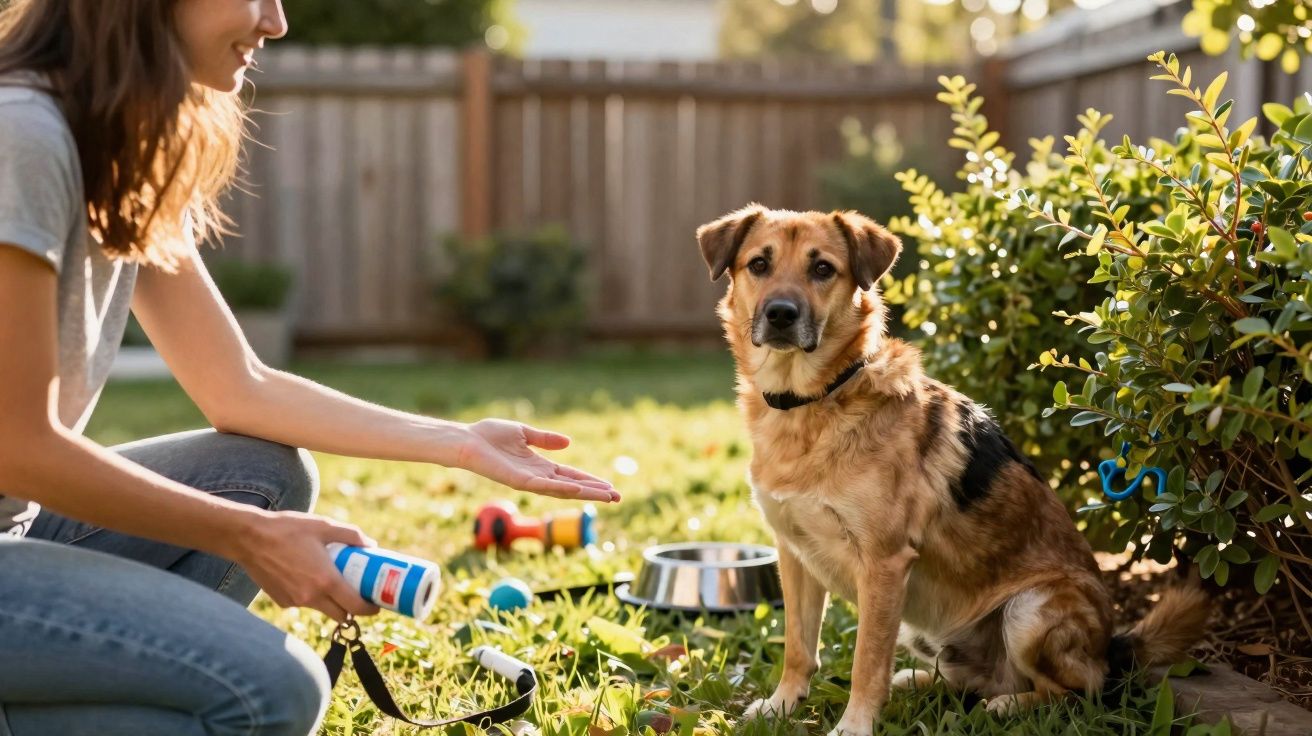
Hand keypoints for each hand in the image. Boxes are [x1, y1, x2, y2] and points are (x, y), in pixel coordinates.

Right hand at [228, 509, 381, 621]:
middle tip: (357, 593)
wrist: (249, 538)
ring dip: (330, 601)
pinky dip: (309, 595)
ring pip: (321, 609)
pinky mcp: (282, 601)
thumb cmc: (288, 529)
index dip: (369, 609)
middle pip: (340, 615)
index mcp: (326, 581)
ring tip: (330, 578)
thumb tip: (371, 545)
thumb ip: (351, 535)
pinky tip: (305, 575)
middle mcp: (311, 597)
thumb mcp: (324, 526)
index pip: (355, 607)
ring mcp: (295, 602)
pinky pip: (303, 603)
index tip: (376, 604)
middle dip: (352, 608)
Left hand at [455, 419, 619, 502]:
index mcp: (539, 465)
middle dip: (594, 492)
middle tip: (618, 497)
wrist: (467, 440)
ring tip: (607, 496)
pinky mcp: (519, 481)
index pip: (570, 476)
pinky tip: (578, 489)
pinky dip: (562, 488)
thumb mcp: (523, 433)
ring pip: (563, 490)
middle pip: (572, 487)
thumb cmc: (488, 436)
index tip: (609, 486)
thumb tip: (568, 443)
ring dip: (585, 493)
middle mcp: (537, 476)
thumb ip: (545, 439)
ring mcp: (529, 481)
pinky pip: (544, 487)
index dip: (590, 481)